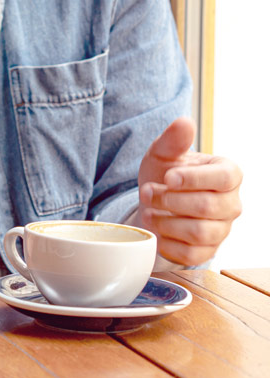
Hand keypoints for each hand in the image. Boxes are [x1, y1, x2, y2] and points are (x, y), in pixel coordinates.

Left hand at [137, 117, 242, 265]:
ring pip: (200, 233)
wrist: (155, 201)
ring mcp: (222, 229)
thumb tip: (184, 122)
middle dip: (170, 200)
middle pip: (208, 207)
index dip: (194, 179)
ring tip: (148, 211)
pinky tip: (156, 230)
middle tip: (147, 192)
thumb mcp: (163, 153)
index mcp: (228, 174)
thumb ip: (173, 139)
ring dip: (166, 222)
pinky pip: (192, 255)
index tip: (168, 177)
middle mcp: (231, 203)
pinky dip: (168, 243)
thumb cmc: (164, 174)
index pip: (224, 178)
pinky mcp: (208, 251)